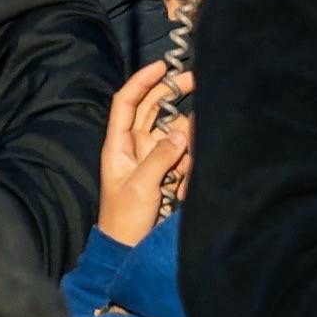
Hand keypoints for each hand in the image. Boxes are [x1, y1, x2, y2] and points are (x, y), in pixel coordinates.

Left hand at [97, 61, 189, 243]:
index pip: (126, 102)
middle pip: (152, 109)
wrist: (128, 250)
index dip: (142, 81)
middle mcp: (134, 146)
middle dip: (172, 93)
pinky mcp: (167, 172)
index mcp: (118, 144)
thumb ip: (160, 158)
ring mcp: (151, 158)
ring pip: (172, 130)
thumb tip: (181, 133)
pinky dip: (189, 154)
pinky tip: (192, 163)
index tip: (162, 65)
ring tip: (198, 133)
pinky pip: (181, 153)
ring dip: (186, 128)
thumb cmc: (124, 219)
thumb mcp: (140, 187)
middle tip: (198, 79)